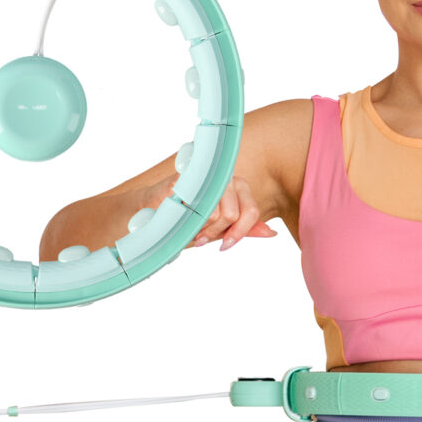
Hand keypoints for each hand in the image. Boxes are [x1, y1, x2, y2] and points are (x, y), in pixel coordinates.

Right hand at [144, 173, 276, 250]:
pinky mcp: (183, 181)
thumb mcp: (219, 227)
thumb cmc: (186, 219)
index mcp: (235, 184)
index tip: (225, 245)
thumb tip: (271, 233)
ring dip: (200, 230)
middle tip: (202, 238)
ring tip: (189, 228)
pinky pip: (195, 209)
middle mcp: (222, 176)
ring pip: (215, 214)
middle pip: (234, 214)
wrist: (150, 211)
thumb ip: (244, 229)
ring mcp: (202, 176)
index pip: (251, 210)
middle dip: (217, 233)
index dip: (240, 233)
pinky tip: (180, 223)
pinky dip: (188, 224)